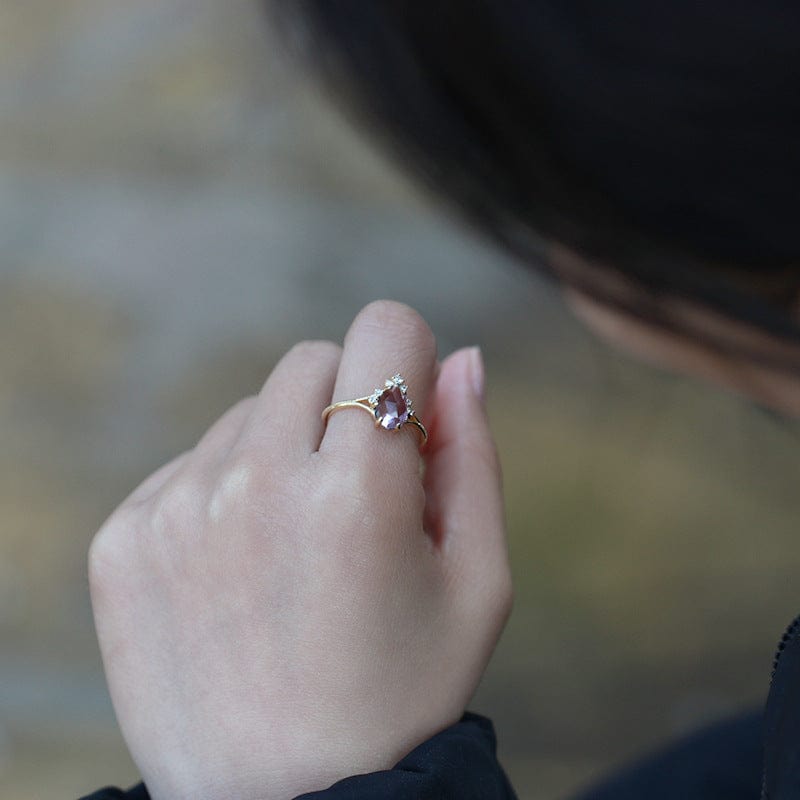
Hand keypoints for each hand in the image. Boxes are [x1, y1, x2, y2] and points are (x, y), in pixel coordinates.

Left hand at [88, 301, 511, 799]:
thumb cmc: (401, 694)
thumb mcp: (477, 584)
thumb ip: (474, 454)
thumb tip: (462, 357)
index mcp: (357, 493)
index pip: (384, 331)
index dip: (408, 364)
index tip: (408, 419)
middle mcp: (256, 484)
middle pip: (312, 360)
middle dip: (346, 407)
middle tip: (356, 500)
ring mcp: (178, 509)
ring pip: (251, 410)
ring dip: (285, 454)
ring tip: (298, 548)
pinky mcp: (125, 537)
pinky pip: (191, 461)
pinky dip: (226, 492)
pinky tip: (243, 569)